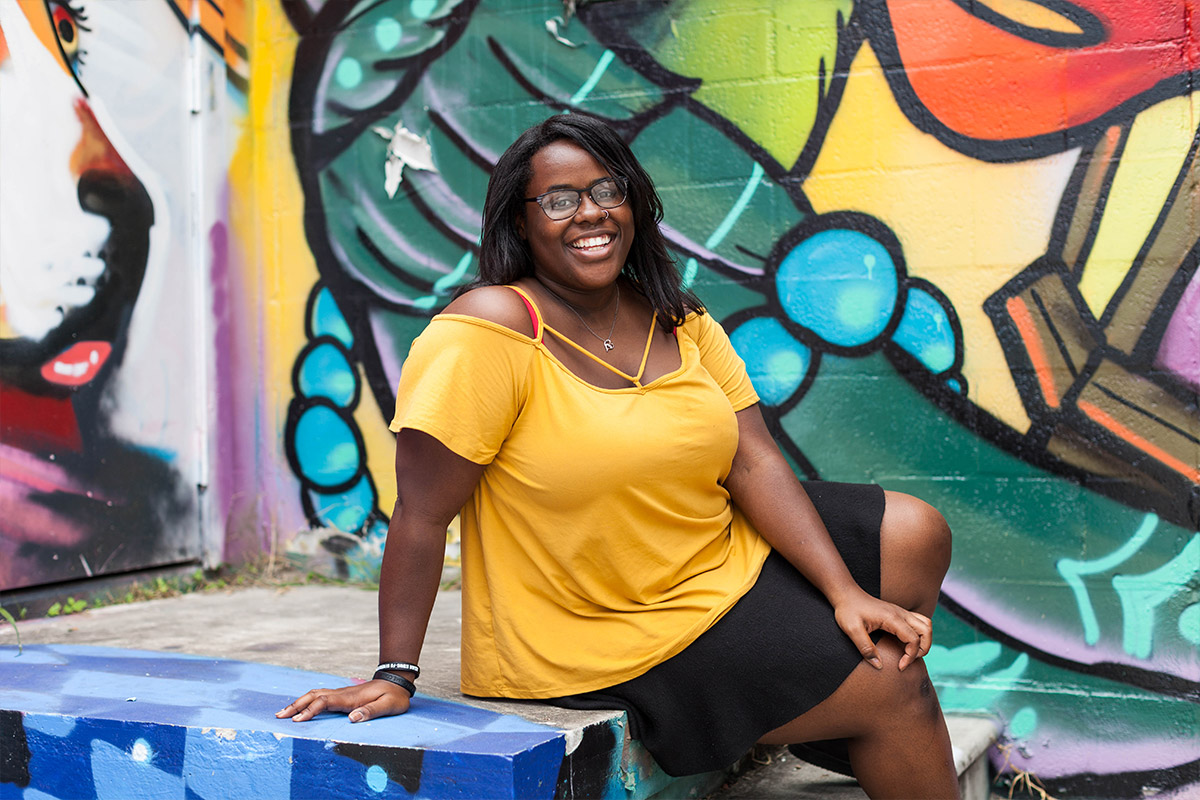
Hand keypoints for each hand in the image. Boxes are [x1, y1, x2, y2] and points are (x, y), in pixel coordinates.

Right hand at [276, 679, 411, 722]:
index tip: (297, 721)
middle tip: (279, 716)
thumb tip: (352, 719)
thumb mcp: (388, 705)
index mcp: (351, 698)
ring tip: (283, 713)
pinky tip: (300, 707)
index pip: (325, 702)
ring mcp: (341, 693)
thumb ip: (371, 711)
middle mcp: (342, 694)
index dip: (310, 711)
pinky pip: (320, 696)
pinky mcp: (342, 695)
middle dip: (296, 706)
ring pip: (314, 694)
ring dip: (298, 702)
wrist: (396, 681)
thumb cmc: (394, 696)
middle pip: (314, 696)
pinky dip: (306, 701)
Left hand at [832, 591, 931, 670]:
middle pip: (926, 630)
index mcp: (892, 618)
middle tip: (908, 660)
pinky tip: (906, 642)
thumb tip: (879, 665)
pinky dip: (920, 634)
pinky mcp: (898, 613)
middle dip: (924, 649)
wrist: (846, 594)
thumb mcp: (852, 630)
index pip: (914, 639)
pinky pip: (918, 621)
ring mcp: (901, 612)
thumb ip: (866, 648)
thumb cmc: (848, 610)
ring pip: (926, 624)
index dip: (911, 656)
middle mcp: (900, 613)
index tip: (900, 667)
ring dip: (925, 640)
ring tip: (911, 652)